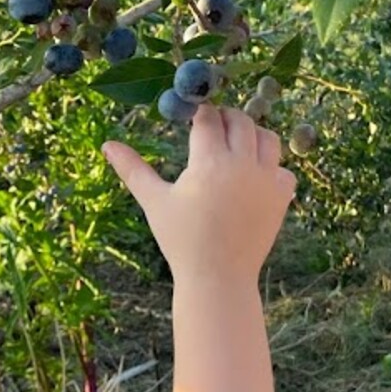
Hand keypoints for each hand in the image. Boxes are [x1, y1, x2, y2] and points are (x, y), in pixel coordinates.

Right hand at [102, 104, 295, 283]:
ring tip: (235, 147)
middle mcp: (242, 164)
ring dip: (252, 136)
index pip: (208, 118)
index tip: (193, 118)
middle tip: (213, 129)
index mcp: (209, 162)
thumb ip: (133, 169)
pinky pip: (283, 169)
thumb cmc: (181, 241)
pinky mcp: (281, 197)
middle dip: (226, 119)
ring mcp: (266, 180)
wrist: (219, 277)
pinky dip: (271, 167)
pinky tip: (254, 177)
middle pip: (240, 121)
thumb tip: (107, 145)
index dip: (199, 114)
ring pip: (268, 138)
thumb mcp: (155, 202)